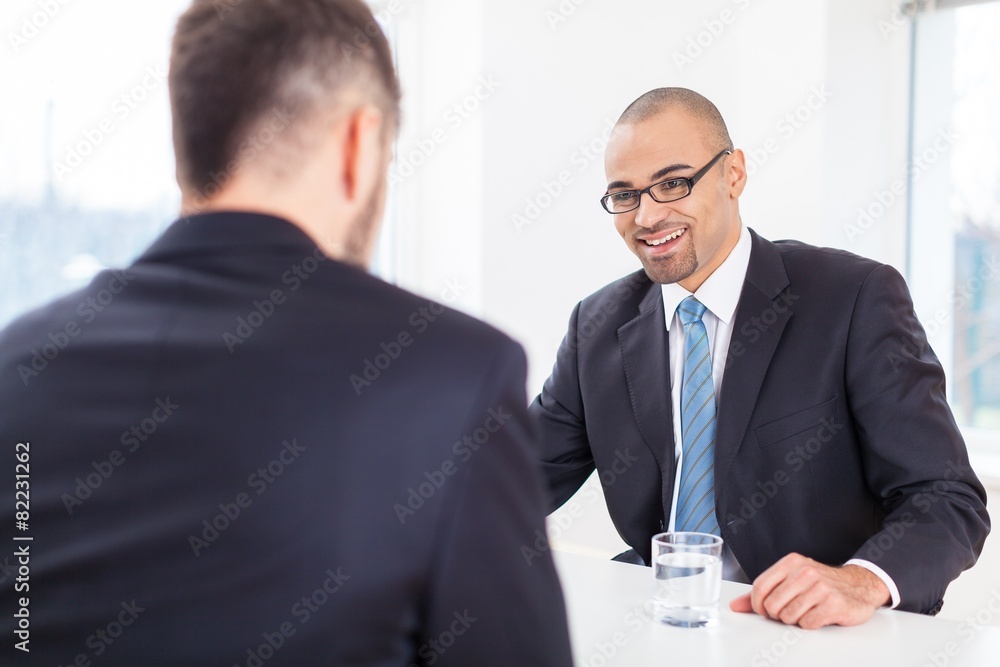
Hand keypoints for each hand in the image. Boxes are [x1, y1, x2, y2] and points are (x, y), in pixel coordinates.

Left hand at [729, 553, 889, 628]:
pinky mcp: (833, 604)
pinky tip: (818, 615)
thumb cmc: (821, 584)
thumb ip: (762, 592)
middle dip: (777, 614)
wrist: (858, 586)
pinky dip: (809, 624)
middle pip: (772, 604)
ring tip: (805, 611)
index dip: (757, 604)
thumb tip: (736, 605)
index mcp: (791, 562)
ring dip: (794, 620)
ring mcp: (821, 587)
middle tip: (788, 611)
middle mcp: (805, 572)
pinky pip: (807, 624)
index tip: (763, 610)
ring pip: (788, 616)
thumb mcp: (791, 579)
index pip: (760, 586)